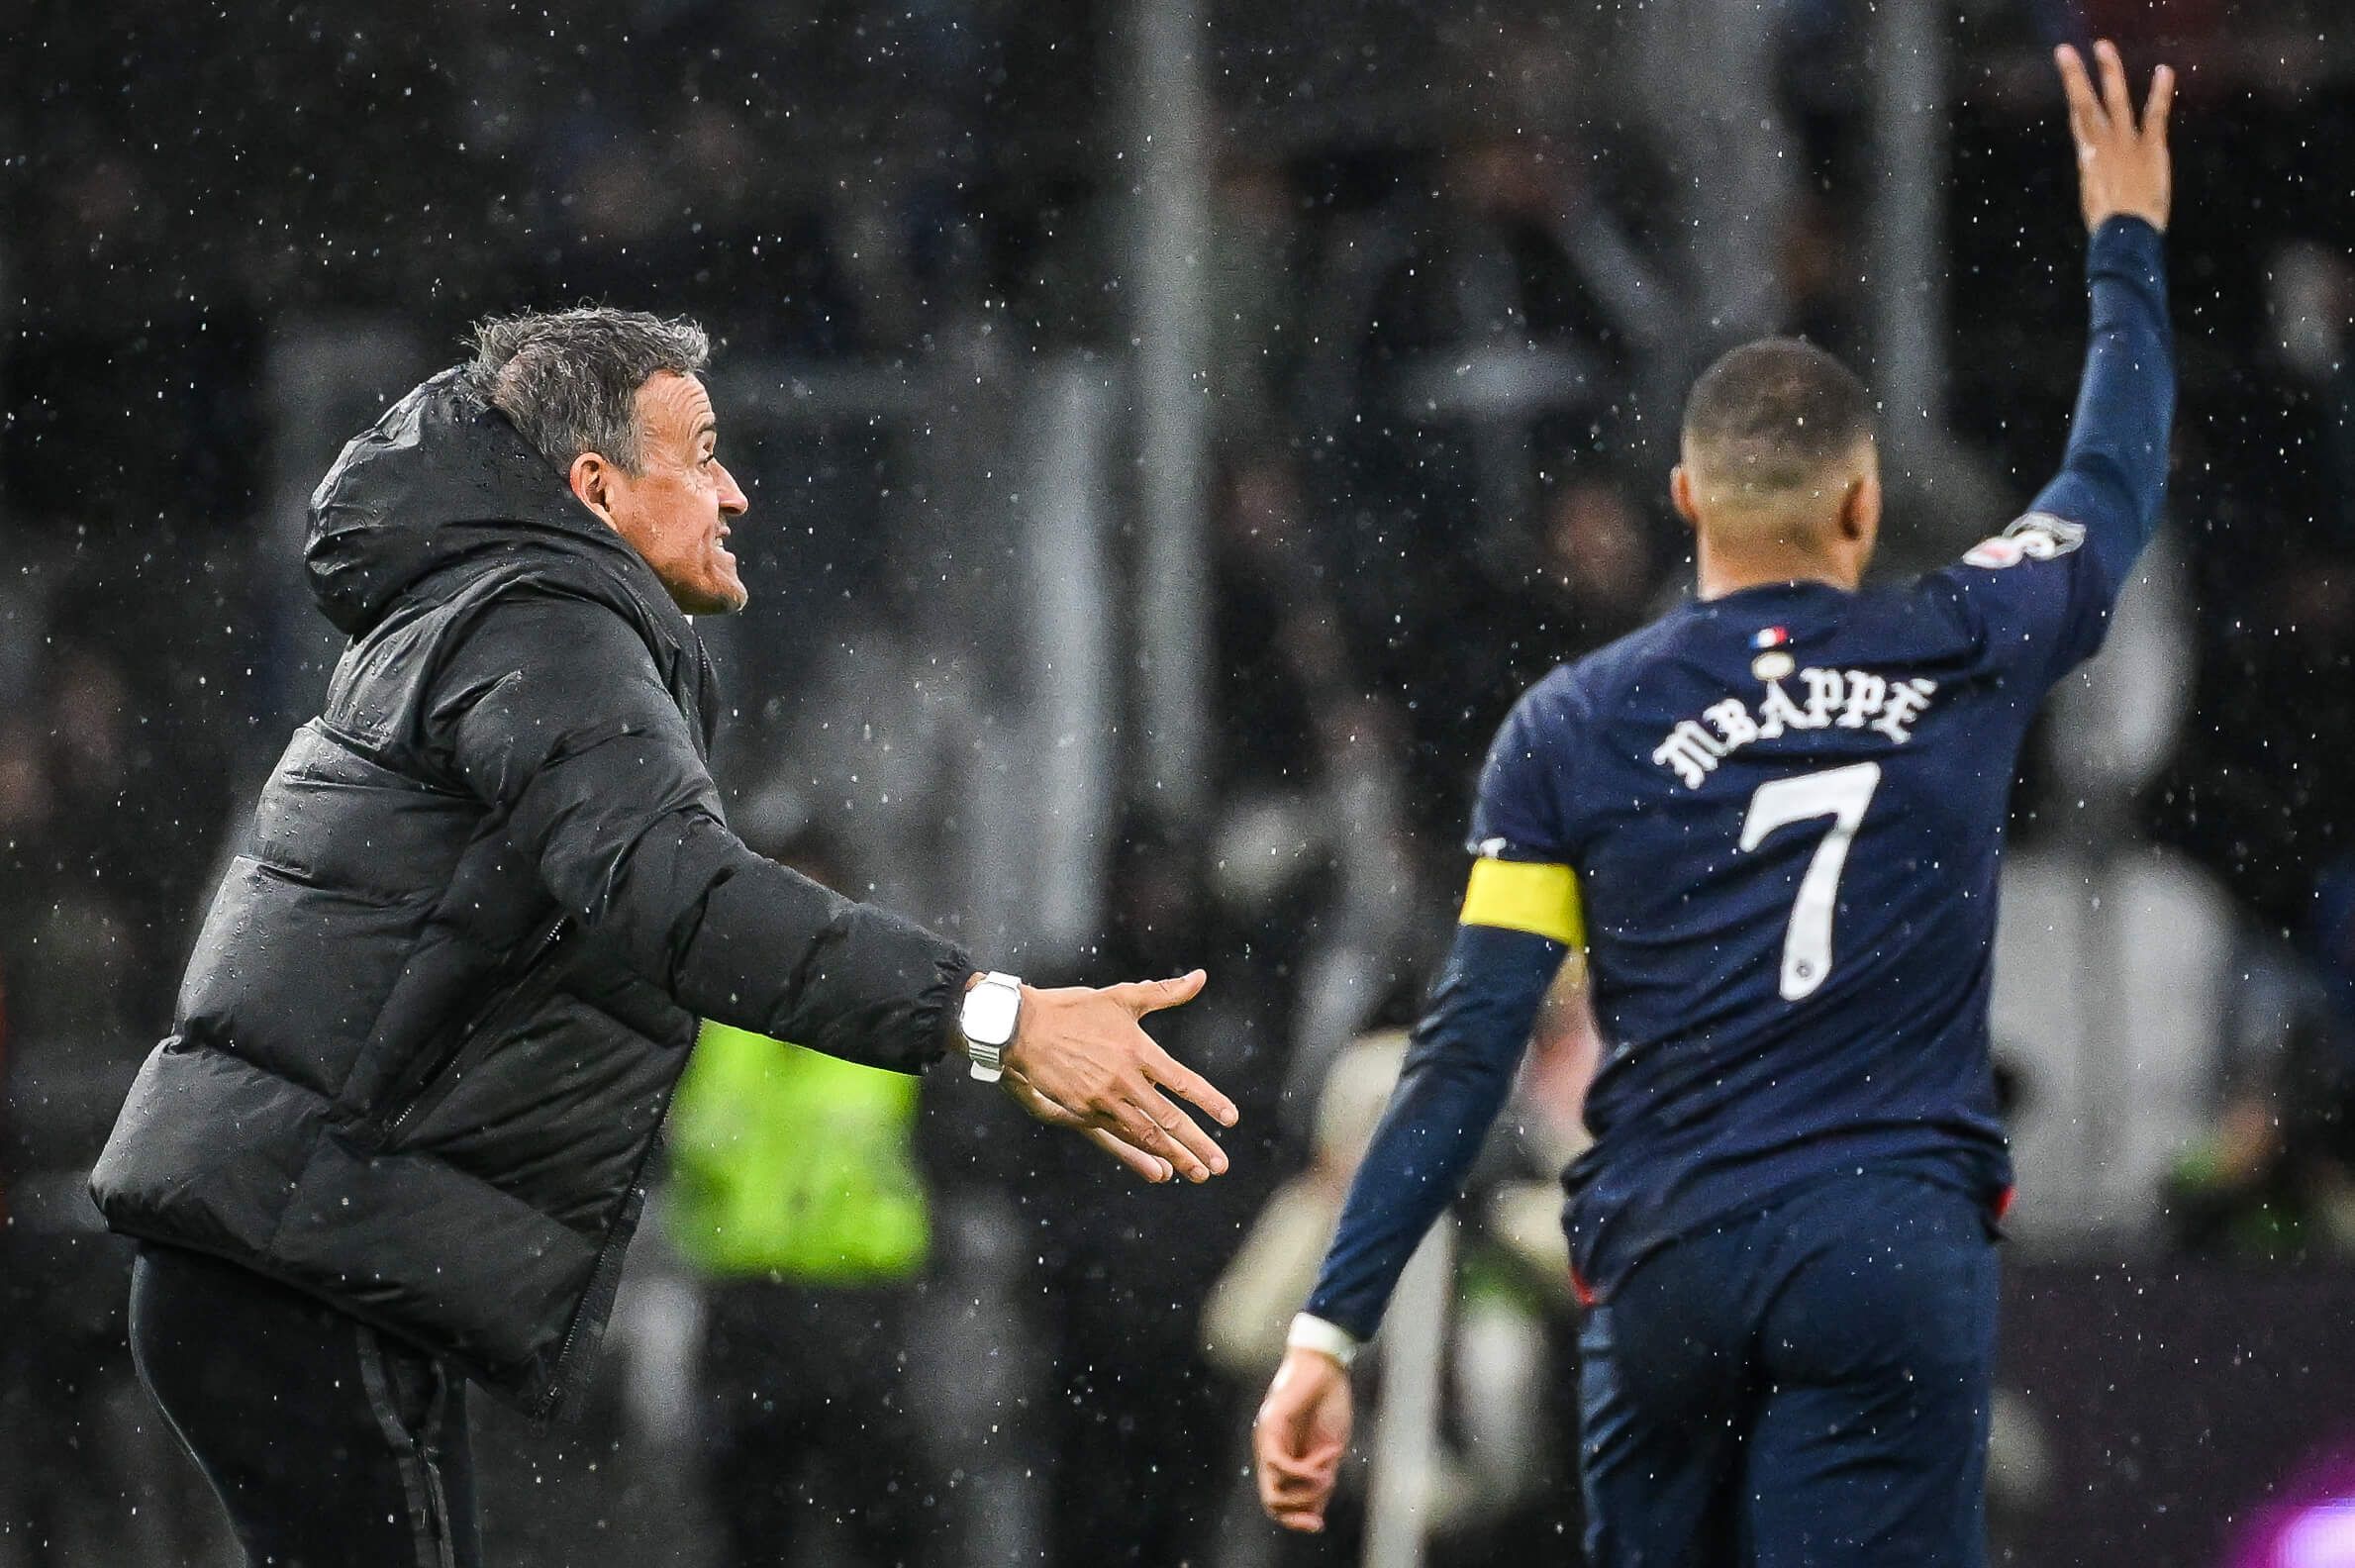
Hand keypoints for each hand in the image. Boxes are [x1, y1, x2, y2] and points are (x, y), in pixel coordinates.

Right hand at [997, 969, 1236, 1182]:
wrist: (1023, 1028)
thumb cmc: (1075, 1009)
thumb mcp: (1122, 997)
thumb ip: (1164, 992)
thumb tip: (1200, 977)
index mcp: (1137, 1050)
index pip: (1183, 1081)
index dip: (1209, 1101)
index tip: (1231, 1119)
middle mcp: (1124, 1079)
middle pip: (1168, 1118)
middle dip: (1197, 1144)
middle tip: (1221, 1166)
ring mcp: (1102, 1098)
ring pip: (1145, 1134)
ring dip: (1174, 1156)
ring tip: (1198, 1173)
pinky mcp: (1083, 1110)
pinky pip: (1118, 1135)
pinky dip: (1141, 1153)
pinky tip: (1160, 1166)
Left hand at [1255, 1346, 1353, 1532]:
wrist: (1327, 1366)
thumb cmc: (1330, 1404)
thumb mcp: (1329, 1451)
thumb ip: (1319, 1481)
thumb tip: (1314, 1516)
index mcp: (1283, 1459)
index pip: (1278, 1503)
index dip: (1295, 1520)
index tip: (1318, 1526)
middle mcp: (1269, 1453)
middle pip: (1272, 1503)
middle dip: (1299, 1512)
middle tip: (1325, 1500)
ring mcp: (1266, 1440)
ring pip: (1274, 1491)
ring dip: (1306, 1490)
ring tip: (1329, 1473)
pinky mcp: (1270, 1426)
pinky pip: (1280, 1465)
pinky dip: (1303, 1472)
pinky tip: (1324, 1464)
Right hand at [2056, 40, 2173, 232]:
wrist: (2125, 234)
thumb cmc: (2110, 226)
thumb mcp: (2095, 198)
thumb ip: (2098, 177)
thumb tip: (2096, 171)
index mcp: (2087, 157)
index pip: (2079, 118)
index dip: (2073, 94)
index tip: (2069, 73)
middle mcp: (2102, 144)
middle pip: (2085, 103)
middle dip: (2075, 75)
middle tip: (2067, 52)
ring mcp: (2125, 143)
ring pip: (2114, 99)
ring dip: (2108, 71)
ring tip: (2103, 47)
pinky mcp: (2150, 147)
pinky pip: (2156, 114)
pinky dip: (2160, 92)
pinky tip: (2163, 70)